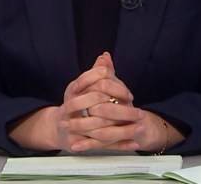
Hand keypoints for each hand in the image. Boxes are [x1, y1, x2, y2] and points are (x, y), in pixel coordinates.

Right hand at [6, 52, 136, 151]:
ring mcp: (72, 124)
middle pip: (98, 103)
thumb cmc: (77, 105)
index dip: (114, 86)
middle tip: (138, 110)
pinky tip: (133, 144)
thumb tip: (106, 56)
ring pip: (101, 126)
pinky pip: (101, 145)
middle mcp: (70, 104)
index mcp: (74, 89)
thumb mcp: (85, 87)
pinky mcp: (77, 142)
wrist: (59, 128)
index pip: (94, 80)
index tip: (128, 94)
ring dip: (124, 128)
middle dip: (121, 107)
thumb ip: (97, 72)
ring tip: (140, 126)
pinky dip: (119, 145)